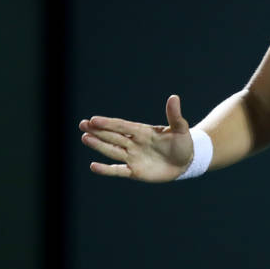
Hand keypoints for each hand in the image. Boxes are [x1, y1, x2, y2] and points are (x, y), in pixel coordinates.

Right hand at [79, 94, 194, 181]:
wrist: (186, 162)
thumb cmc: (182, 143)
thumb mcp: (180, 129)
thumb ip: (174, 116)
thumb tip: (174, 97)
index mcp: (143, 131)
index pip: (123, 126)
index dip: (109, 123)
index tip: (94, 119)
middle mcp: (134, 143)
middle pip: (113, 136)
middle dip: (98, 131)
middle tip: (82, 125)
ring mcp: (133, 157)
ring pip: (112, 151)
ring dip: (99, 145)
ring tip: (85, 138)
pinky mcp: (135, 171)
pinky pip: (118, 170)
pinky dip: (106, 170)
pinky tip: (93, 166)